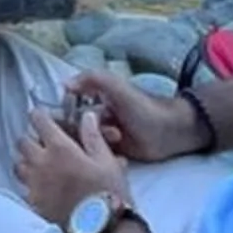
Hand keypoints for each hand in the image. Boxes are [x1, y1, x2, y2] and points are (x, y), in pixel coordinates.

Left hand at [14, 103, 128, 228]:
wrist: (101, 230)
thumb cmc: (108, 193)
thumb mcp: (107, 161)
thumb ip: (93, 136)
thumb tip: (87, 116)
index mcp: (59, 148)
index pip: (38, 120)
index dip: (40, 115)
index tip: (44, 117)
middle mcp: (41, 163)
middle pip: (22, 142)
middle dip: (30, 139)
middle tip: (43, 144)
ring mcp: (34, 185)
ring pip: (18, 165)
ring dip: (26, 161)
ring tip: (40, 166)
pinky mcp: (33, 204)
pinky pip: (23, 188)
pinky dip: (29, 185)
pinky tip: (41, 188)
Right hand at [62, 68, 204, 164]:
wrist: (169, 132)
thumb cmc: (143, 107)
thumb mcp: (117, 87)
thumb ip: (92, 78)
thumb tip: (64, 85)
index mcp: (94, 97)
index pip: (67, 106)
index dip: (66, 112)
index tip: (72, 117)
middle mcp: (95, 116)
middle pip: (73, 126)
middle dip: (84, 129)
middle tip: (103, 128)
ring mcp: (102, 135)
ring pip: (84, 141)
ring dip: (96, 139)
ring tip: (116, 137)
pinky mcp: (111, 152)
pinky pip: (96, 154)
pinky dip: (101, 154)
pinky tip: (115, 151)